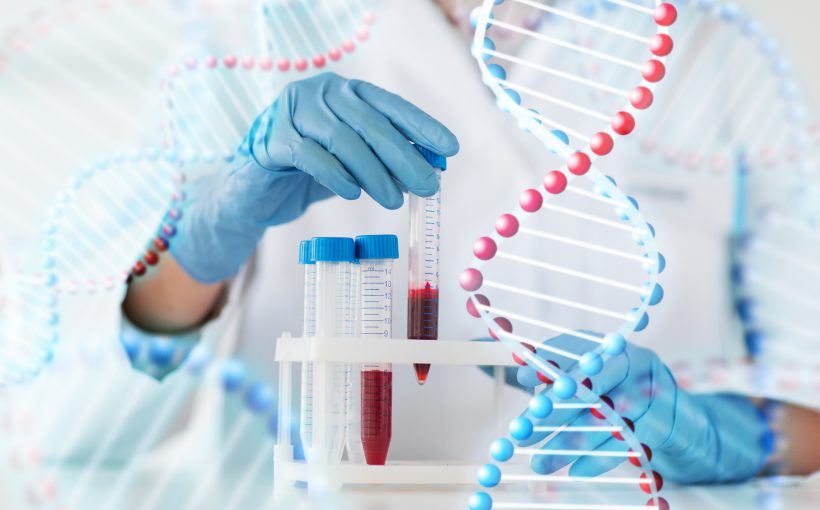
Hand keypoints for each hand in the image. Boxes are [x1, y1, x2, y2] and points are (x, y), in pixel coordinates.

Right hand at [170, 72, 458, 282]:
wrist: (258, 189)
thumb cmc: (313, 172)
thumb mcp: (356, 164)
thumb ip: (387, 160)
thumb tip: (432, 170)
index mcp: (346, 91)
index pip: (391, 106)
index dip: (423, 127)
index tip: (450, 149)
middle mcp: (321, 92)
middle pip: (371, 124)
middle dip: (405, 157)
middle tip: (429, 185)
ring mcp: (295, 112)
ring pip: (344, 140)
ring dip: (375, 173)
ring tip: (395, 200)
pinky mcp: (274, 138)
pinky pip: (312, 156)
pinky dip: (336, 175)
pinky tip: (352, 193)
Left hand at [515, 334, 772, 483]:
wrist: (676, 418)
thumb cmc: (616, 395)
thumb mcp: (587, 380)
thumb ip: (554, 376)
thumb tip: (522, 374)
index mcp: (611, 346)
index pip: (579, 349)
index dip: (551, 364)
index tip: (524, 380)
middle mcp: (634, 362)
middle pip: (592, 385)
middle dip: (555, 410)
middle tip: (524, 432)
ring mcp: (653, 392)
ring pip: (607, 418)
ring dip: (571, 443)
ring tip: (540, 463)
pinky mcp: (664, 422)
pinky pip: (627, 442)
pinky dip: (599, 459)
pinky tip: (575, 471)